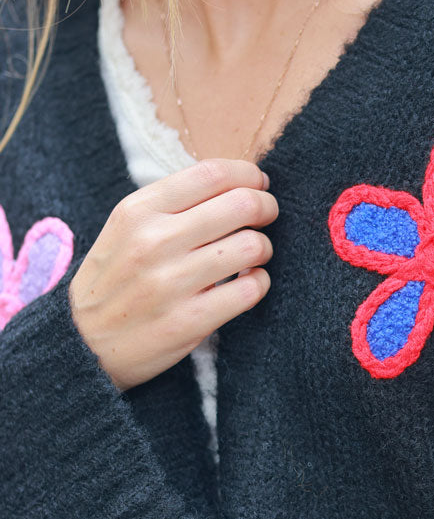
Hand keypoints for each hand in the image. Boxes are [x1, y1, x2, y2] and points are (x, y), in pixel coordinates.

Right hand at [69, 159, 277, 391]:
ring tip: (253, 256)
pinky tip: (248, 283)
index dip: (249, 175)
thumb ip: (171, 204)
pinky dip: (259, 283)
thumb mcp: (125, 229)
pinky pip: (250, 290)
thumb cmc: (114, 280)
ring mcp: (171, 283)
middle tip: (266, 217)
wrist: (82, 344)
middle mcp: (154, 241)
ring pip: (253, 246)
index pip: (213, 174)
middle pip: (242, 204)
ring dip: (263, 248)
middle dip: (266, 208)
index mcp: (138, 210)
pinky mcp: (189, 321)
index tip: (259, 185)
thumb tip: (234, 183)